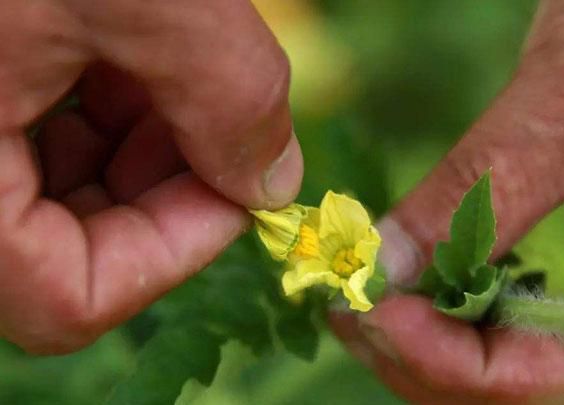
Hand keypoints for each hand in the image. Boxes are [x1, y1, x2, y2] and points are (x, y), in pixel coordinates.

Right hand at [0, 0, 301, 353]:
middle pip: (66, 251)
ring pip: (52, 193)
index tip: (242, 191)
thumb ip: (228, 97)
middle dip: (163, 191)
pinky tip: (135, 51)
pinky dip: (101, 108)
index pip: (67, 301)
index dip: (174, 255)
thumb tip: (275, 184)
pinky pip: (32, 136)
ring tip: (175, 67)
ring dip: (138, 145)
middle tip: (219, 123)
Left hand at [332, 1, 563, 402]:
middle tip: (348, 309)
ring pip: (503, 353)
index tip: (374, 314)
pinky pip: (499, 309)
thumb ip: (486, 189)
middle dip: (425, 357)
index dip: (459, 362)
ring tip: (358, 299)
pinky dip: (440, 302)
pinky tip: (398, 276)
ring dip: (422, 339)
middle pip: (522, 380)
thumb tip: (386, 262)